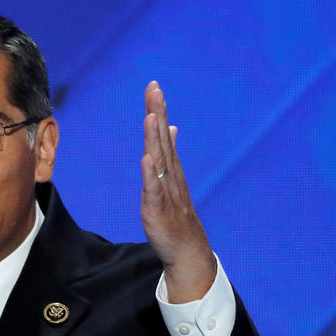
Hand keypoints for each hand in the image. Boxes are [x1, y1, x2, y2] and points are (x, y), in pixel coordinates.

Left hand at [141, 81, 214, 302]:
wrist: (187, 249)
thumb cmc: (176, 214)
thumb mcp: (171, 179)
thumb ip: (169, 152)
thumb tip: (170, 127)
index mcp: (171, 167)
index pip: (162, 133)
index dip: (158, 110)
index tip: (154, 87)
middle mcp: (170, 174)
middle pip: (162, 139)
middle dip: (157, 113)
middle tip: (154, 89)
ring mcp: (166, 190)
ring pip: (160, 159)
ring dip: (155, 137)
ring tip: (150, 116)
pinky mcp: (158, 208)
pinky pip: (155, 189)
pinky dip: (151, 174)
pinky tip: (147, 158)